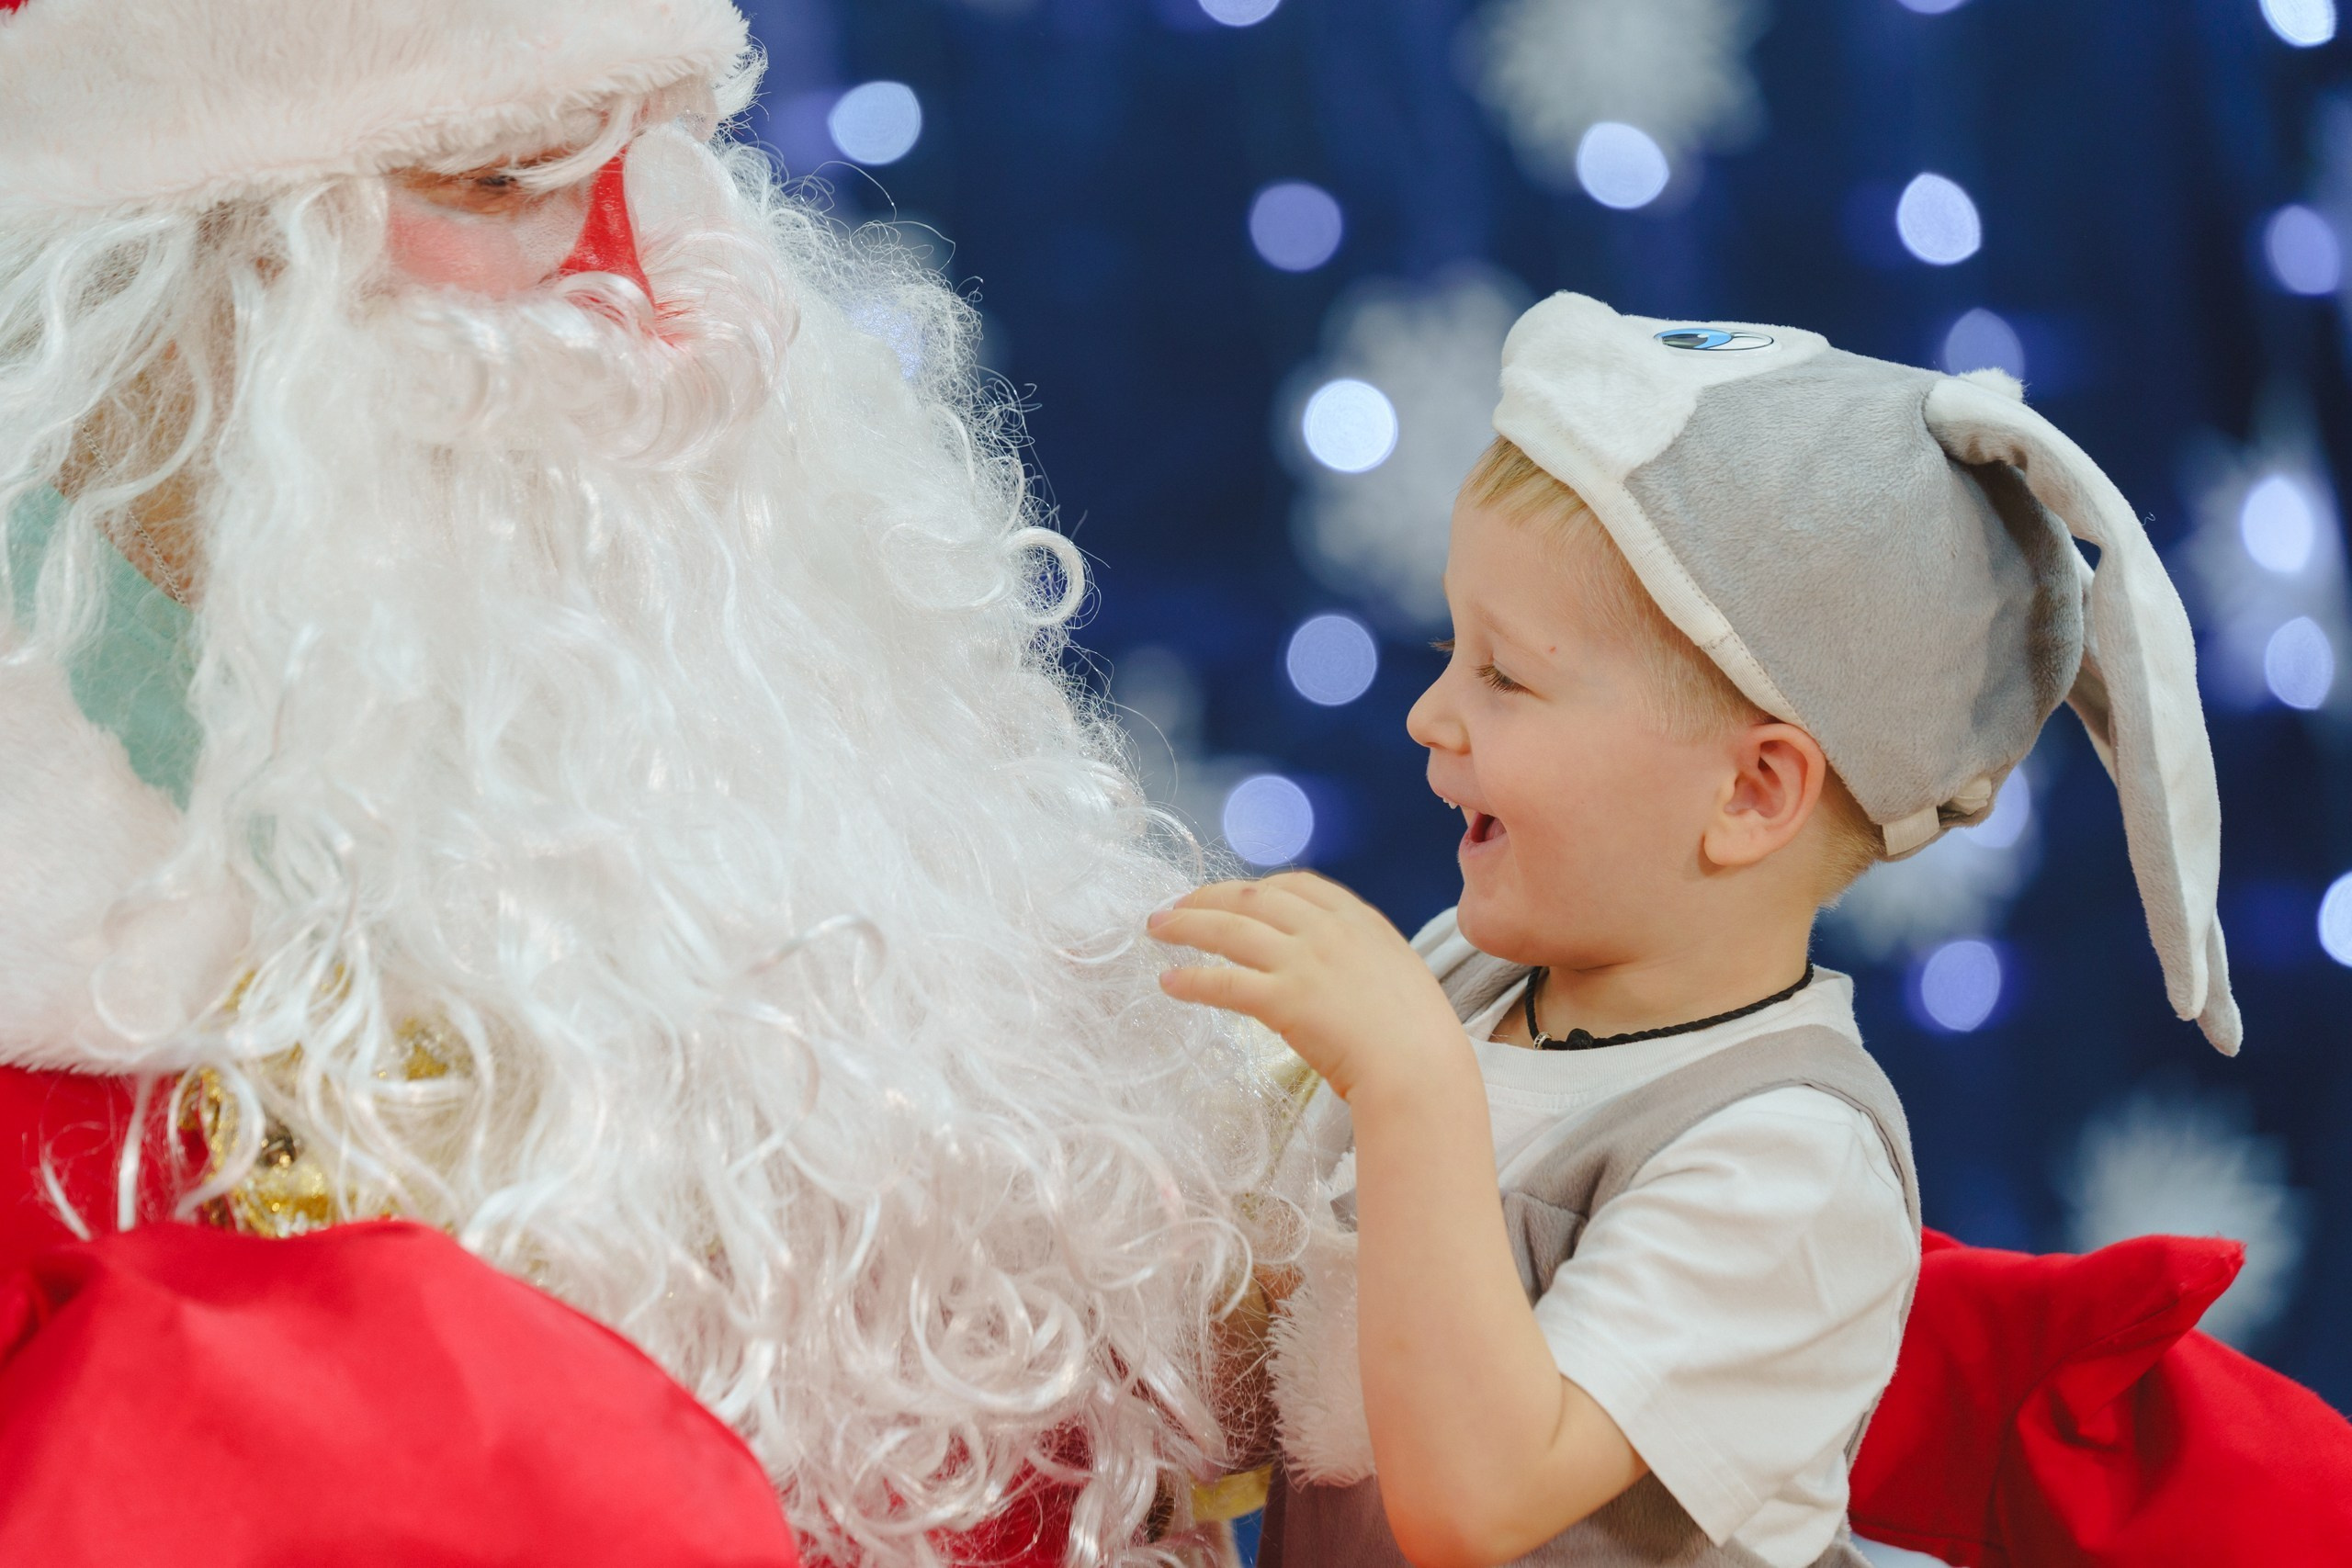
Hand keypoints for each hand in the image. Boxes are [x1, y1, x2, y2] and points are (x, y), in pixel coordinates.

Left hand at [1148, 873, 1468, 1100]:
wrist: (1420, 1069)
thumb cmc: (1420, 1037)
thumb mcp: (1399, 975)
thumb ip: (1364, 962)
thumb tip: (1338, 973)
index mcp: (1360, 921)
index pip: (1298, 885)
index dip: (1258, 886)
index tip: (1235, 894)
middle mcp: (1327, 931)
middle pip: (1252, 898)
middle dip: (1209, 896)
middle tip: (1176, 905)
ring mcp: (1304, 962)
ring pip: (1229, 929)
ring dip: (1187, 925)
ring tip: (1156, 929)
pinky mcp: (1283, 999)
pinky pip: (1226, 982)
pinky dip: (1194, 979)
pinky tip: (1170, 983)